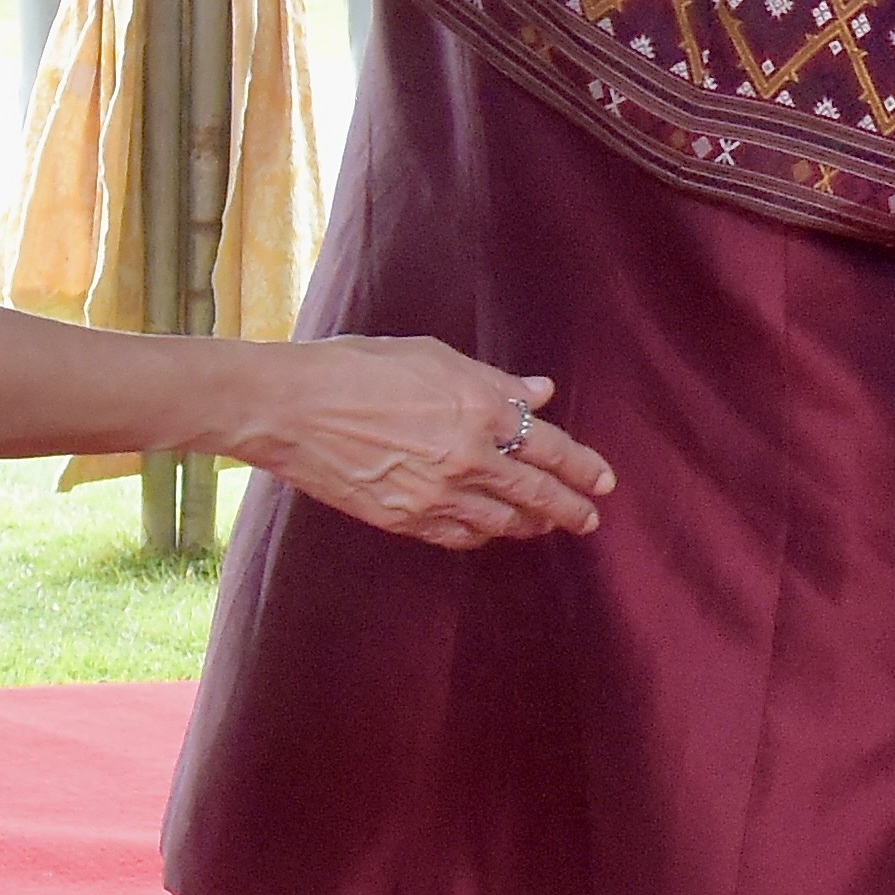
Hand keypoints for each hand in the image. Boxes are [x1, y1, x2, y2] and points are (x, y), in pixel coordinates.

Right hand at [239, 340, 612, 549]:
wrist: (291, 408)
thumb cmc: (358, 368)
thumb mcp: (434, 358)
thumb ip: (494, 381)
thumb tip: (540, 392)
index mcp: (480, 409)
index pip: (551, 447)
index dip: (583, 467)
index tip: (604, 481)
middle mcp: (468, 457)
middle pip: (537, 495)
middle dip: (571, 509)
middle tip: (591, 519)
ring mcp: (437, 494)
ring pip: (503, 522)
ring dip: (531, 525)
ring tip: (545, 526)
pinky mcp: (405, 519)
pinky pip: (459, 536)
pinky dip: (482, 535)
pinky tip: (490, 532)